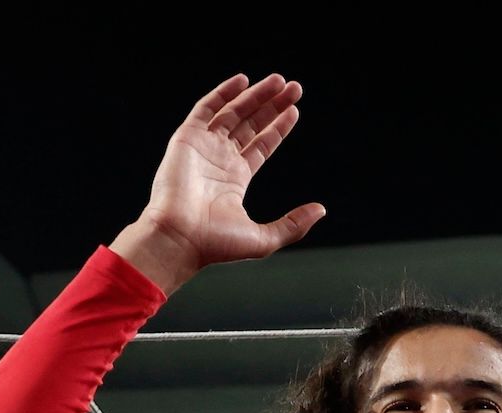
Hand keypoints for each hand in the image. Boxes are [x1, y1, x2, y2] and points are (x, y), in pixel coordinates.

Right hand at [112, 75, 324, 292]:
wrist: (180, 239)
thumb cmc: (216, 244)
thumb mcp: (265, 238)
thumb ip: (294, 224)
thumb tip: (321, 210)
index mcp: (235, 179)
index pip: (261, 145)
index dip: (278, 127)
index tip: (294, 110)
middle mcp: (219, 160)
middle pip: (250, 124)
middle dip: (272, 105)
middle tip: (294, 87)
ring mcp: (203, 147)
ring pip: (233, 112)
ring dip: (255, 95)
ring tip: (279, 80)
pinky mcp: (187, 139)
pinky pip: (206, 109)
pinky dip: (223, 93)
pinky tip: (243, 80)